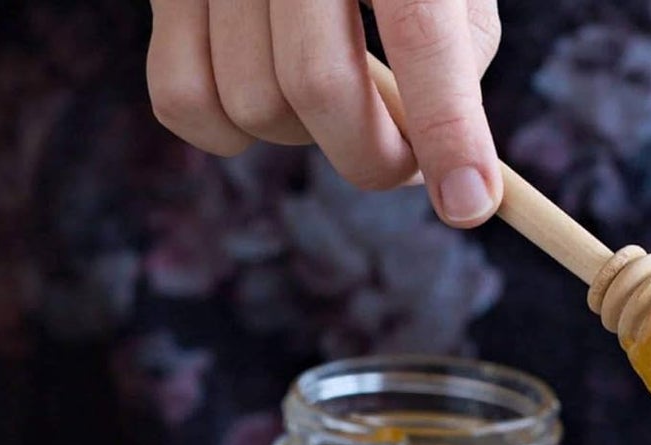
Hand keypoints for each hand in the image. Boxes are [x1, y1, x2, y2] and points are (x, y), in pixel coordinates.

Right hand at [146, 0, 502, 226]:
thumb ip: (460, 46)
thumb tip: (436, 149)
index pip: (421, 35)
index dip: (448, 130)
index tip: (468, 204)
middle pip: (320, 86)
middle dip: (370, 156)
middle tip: (401, 158)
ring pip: (252, 105)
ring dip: (301, 135)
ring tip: (330, 92)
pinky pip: (182, 99)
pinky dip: (226, 133)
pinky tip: (266, 101)